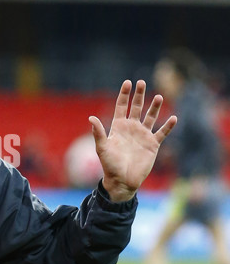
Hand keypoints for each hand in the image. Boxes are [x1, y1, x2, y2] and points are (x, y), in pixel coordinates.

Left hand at [89, 80, 176, 201]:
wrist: (122, 181)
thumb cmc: (110, 165)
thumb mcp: (102, 147)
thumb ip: (98, 132)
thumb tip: (90, 117)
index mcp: (118, 127)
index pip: (121, 106)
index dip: (124, 95)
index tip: (127, 83)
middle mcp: (131, 128)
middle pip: (136, 108)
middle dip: (139, 95)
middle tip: (142, 82)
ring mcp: (143, 135)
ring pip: (150, 117)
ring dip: (155, 107)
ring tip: (159, 97)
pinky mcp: (152, 144)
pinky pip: (162, 133)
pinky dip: (168, 126)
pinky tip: (173, 118)